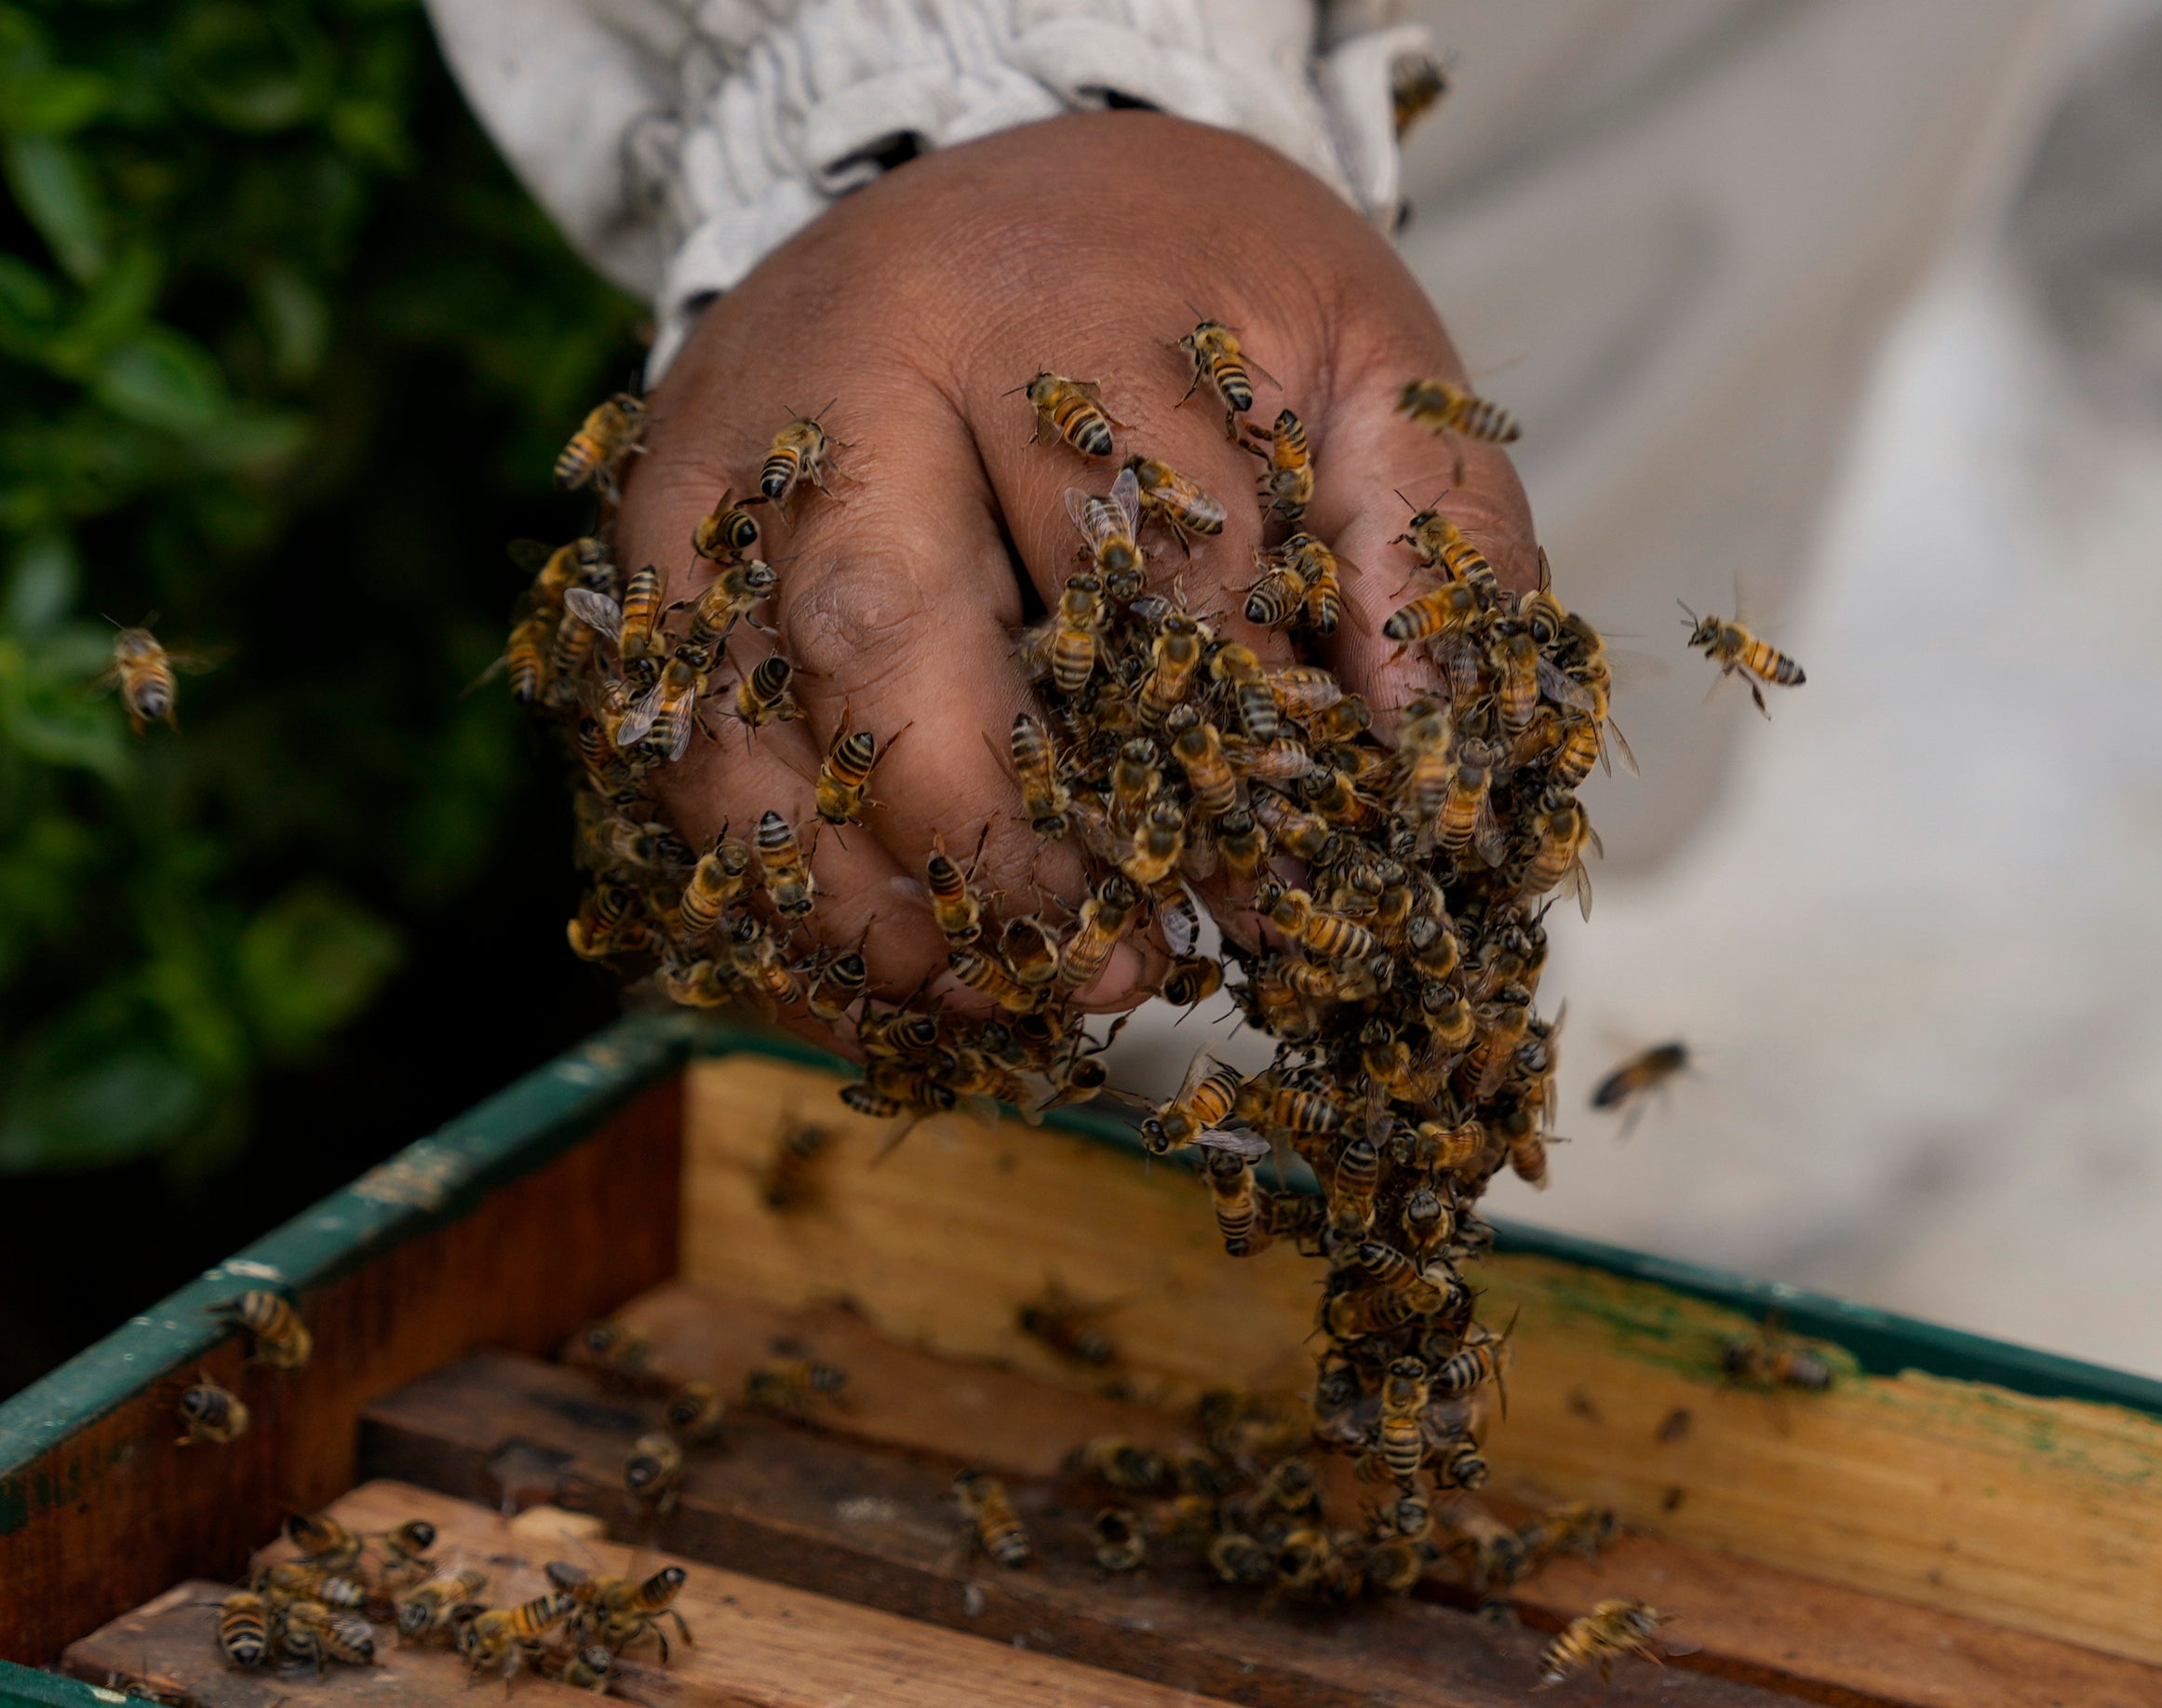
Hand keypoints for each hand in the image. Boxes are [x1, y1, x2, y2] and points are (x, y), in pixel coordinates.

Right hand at [612, 110, 1536, 1039]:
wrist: (1002, 178)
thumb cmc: (1204, 294)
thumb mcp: (1370, 361)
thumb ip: (1431, 543)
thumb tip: (1416, 761)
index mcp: (1049, 302)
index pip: (1132, 557)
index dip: (1216, 754)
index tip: (1288, 886)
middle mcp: (842, 366)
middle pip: (873, 624)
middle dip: (992, 839)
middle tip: (1112, 971)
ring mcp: (712, 456)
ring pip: (741, 716)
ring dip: (871, 900)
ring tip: (1008, 994)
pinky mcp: (649, 547)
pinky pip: (677, 753)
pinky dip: (783, 884)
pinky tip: (905, 955)